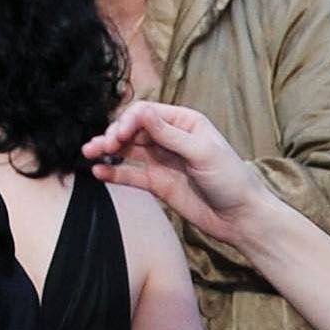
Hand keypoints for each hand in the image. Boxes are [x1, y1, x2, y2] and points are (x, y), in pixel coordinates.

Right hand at [84, 100, 268, 250]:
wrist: (240, 217)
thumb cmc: (230, 179)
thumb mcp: (202, 152)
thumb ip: (169, 135)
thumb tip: (141, 114)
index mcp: (184, 122)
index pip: (146, 112)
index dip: (129, 120)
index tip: (119, 135)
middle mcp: (170, 138)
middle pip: (133, 129)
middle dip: (114, 134)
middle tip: (101, 145)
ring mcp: (162, 160)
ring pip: (127, 150)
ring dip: (107, 150)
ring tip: (88, 153)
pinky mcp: (157, 183)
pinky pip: (130, 174)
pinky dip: (114, 172)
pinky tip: (98, 172)